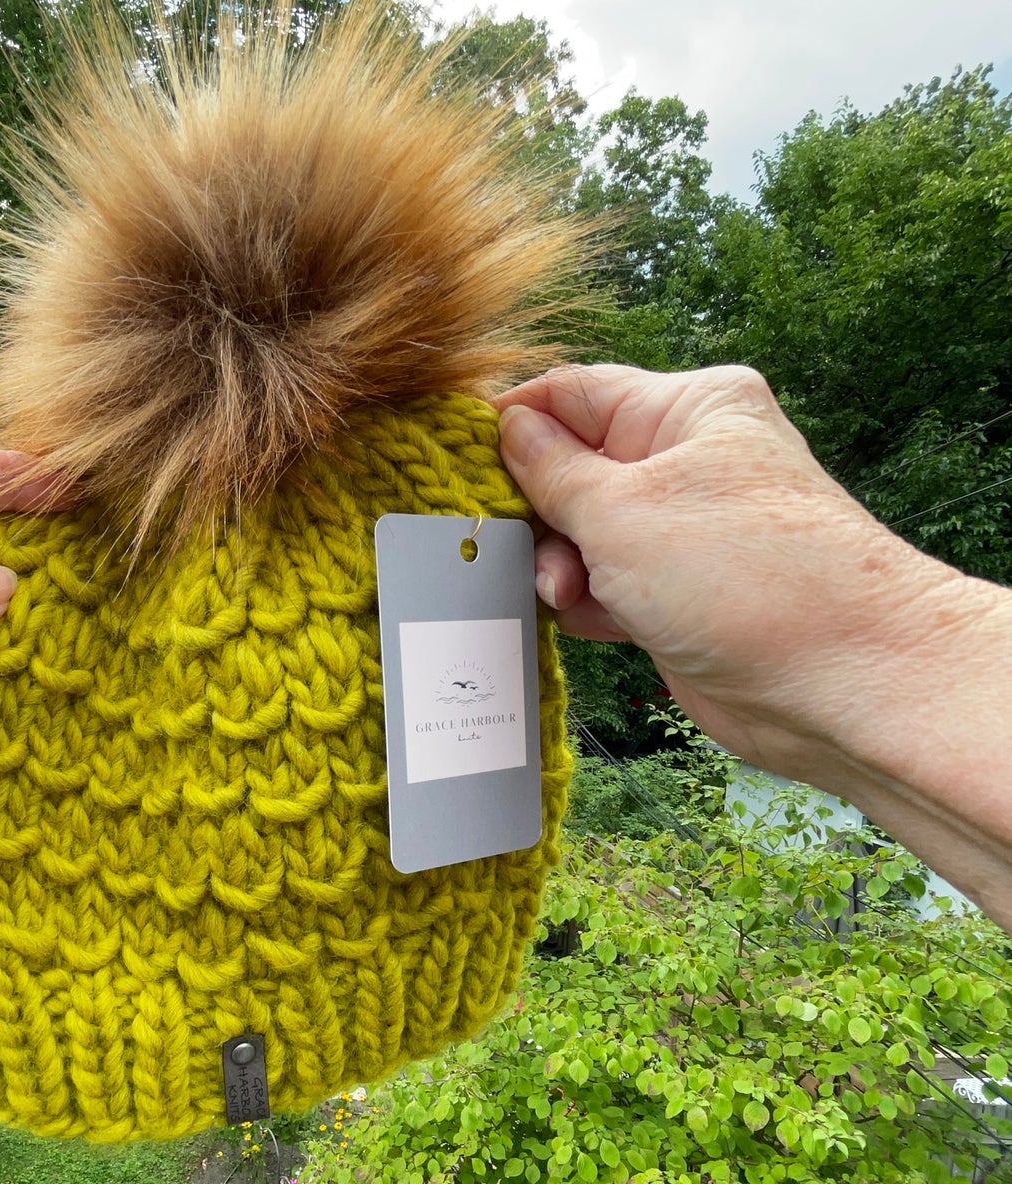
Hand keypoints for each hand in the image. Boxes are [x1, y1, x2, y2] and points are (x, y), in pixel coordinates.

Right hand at [495, 364, 960, 779]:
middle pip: (571, 467)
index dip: (510, 422)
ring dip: (558, 565)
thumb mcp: (622, 509)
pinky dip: (584, 600)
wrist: (839, 683)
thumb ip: (551, 470)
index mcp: (687, 408)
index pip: (573, 392)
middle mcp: (688, 461)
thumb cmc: (744, 575)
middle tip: (506, 546)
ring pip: (583, 533)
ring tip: (565, 595)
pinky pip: (607, 584)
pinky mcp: (680, 594)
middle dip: (533, 510)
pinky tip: (578, 618)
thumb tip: (506, 427)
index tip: (451, 457)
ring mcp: (684, 532)